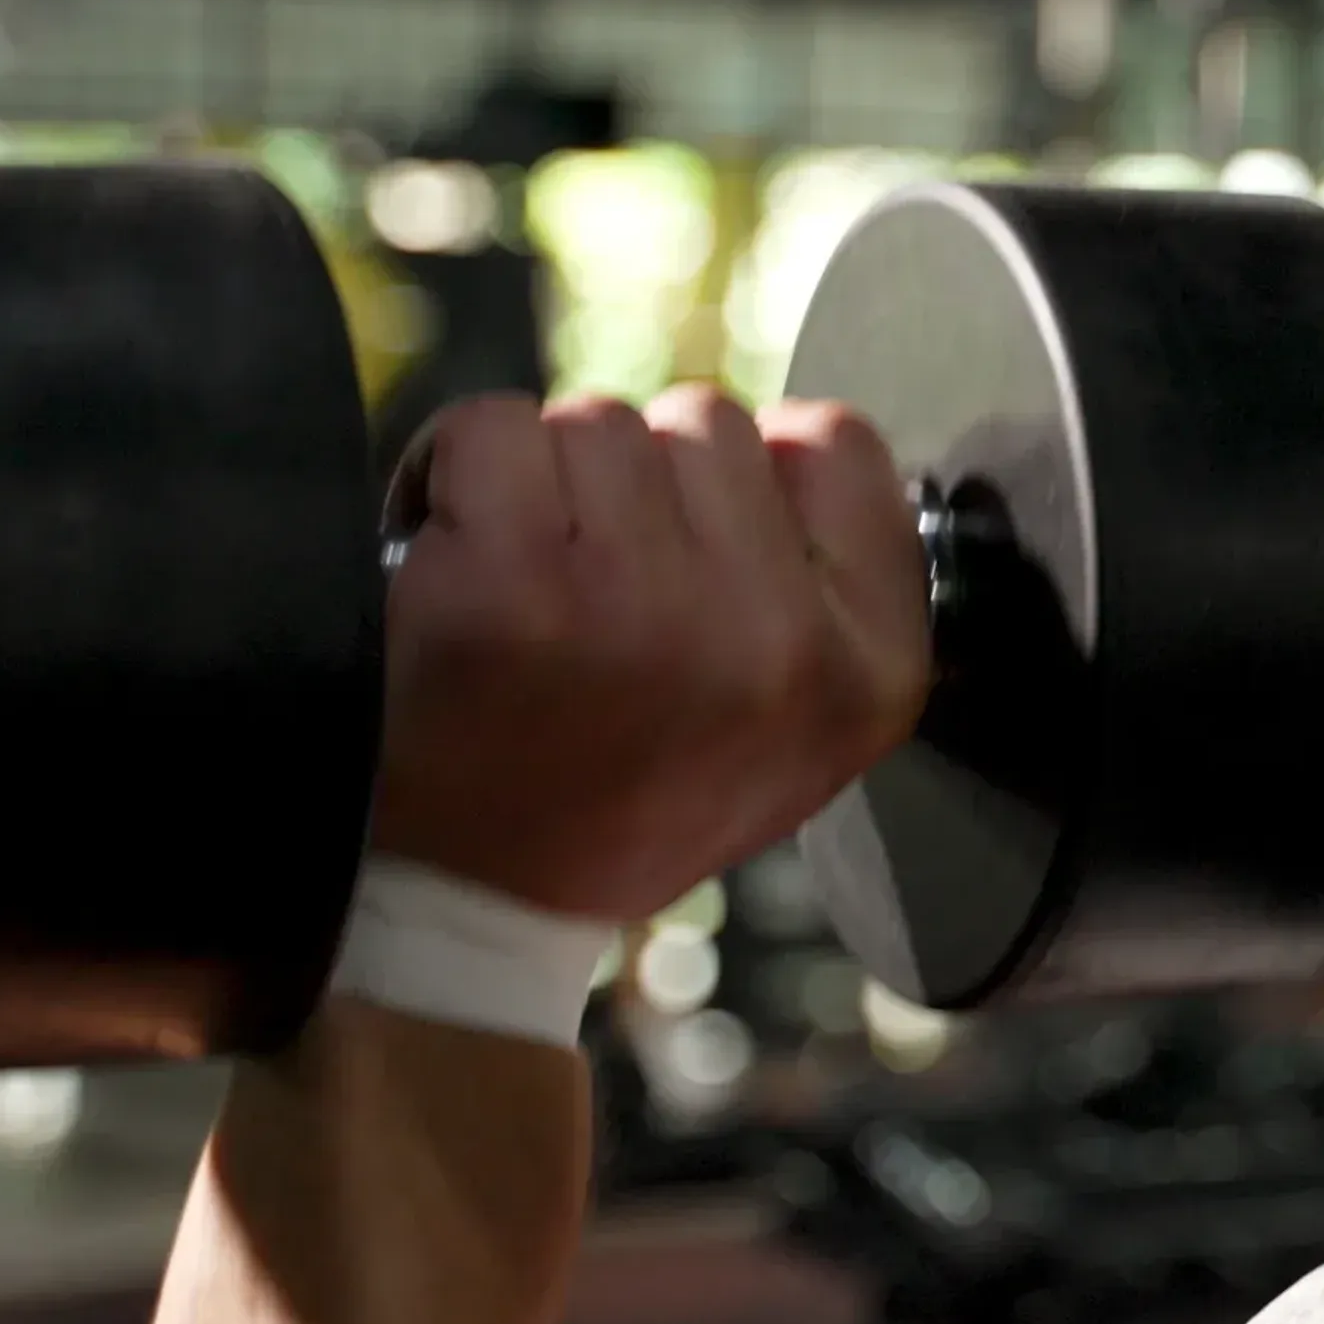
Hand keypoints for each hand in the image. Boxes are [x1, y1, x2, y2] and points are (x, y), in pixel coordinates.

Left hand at [370, 386, 931, 920]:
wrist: (487, 903)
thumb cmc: (640, 794)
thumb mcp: (807, 726)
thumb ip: (833, 584)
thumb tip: (787, 440)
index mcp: (867, 669)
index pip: (836, 446)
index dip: (757, 473)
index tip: (707, 544)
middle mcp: (774, 636)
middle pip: (710, 421)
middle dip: (648, 482)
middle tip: (607, 583)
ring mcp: (641, 602)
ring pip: (600, 420)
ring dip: (554, 480)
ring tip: (536, 582)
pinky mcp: (510, 583)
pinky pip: (491, 427)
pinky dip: (456, 472)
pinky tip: (464, 556)